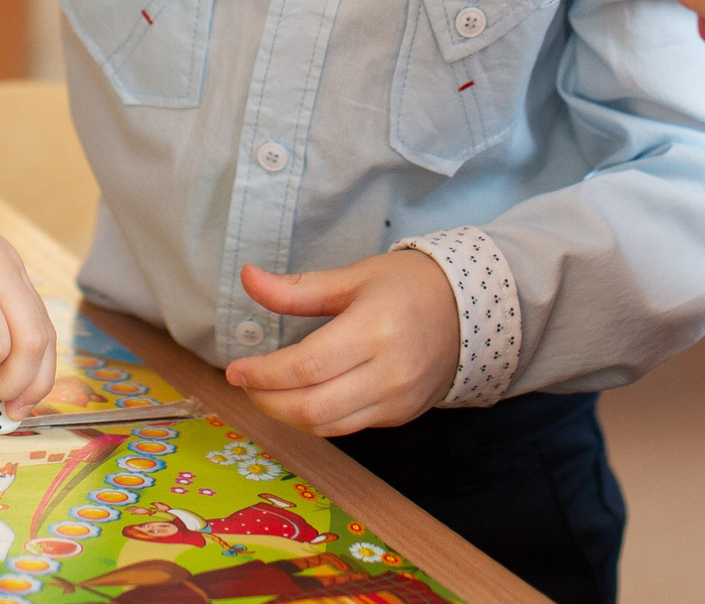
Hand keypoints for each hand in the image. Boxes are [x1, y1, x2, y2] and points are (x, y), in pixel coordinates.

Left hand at [221, 250, 459, 435]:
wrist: (468, 308)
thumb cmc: (407, 285)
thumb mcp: (353, 277)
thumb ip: (297, 288)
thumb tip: (248, 278)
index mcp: (375, 329)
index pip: (306, 366)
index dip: (263, 374)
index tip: (236, 369)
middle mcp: (389, 371)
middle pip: (312, 406)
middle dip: (268, 401)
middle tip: (246, 384)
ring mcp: (398, 399)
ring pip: (327, 425)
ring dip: (288, 415)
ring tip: (268, 393)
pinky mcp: (401, 415)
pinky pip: (348, 427)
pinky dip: (317, 417)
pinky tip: (303, 397)